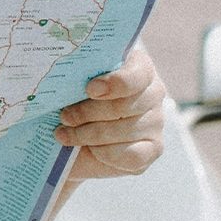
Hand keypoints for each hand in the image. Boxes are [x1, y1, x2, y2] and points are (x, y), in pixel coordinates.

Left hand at [54, 44, 166, 179]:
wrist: (72, 132)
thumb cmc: (71, 98)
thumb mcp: (72, 80)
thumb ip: (76, 73)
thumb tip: (67, 76)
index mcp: (136, 64)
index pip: (137, 74)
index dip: (115, 83)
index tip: (90, 89)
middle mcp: (153, 91)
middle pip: (123, 105)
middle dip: (87, 113)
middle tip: (64, 116)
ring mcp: (155, 120)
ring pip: (123, 131)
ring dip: (87, 134)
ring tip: (64, 134)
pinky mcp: (154, 148)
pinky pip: (132, 155)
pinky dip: (104, 153)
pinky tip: (88, 149)